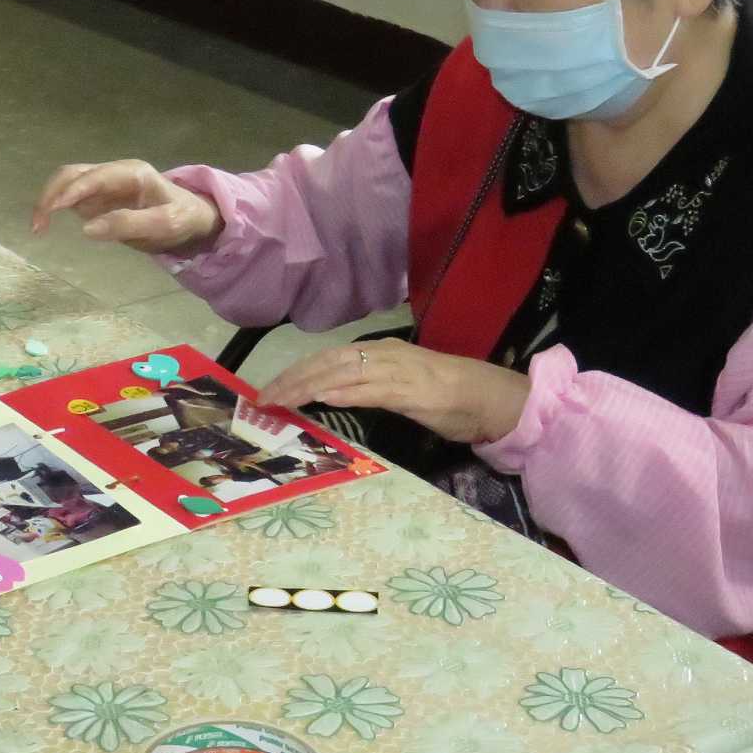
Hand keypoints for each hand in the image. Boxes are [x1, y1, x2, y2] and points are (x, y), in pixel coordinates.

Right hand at [31, 160, 222, 253]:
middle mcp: (114, 173)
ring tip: (39, 227)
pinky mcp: (99, 196)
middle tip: (38, 225)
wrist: (192, 218)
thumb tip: (86, 229)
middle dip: (52, 194)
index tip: (52, 210)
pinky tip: (48, 225)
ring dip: (50, 199)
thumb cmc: (181, 219)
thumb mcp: (162, 225)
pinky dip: (57, 206)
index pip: (94, 177)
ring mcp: (104, 183)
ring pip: (68, 182)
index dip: (71, 191)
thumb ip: (127, 225)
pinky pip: (72, 196)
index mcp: (131, 173)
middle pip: (73, 174)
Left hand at [260, 340, 530, 445]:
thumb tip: (332, 394)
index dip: (295, 372)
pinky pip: (372, 389)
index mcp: (379, 352)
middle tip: (261, 399)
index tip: (268, 390)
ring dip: (307, 386)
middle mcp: (384, 355)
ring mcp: (398, 370)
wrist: (491, 397)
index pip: (327, 359)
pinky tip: (322, 397)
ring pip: (342, 373)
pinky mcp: (412, 390)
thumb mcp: (399, 389)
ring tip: (280, 400)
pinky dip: (345, 391)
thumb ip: (367, 388)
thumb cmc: (448, 396)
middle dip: (291, 379)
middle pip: (326, 362)